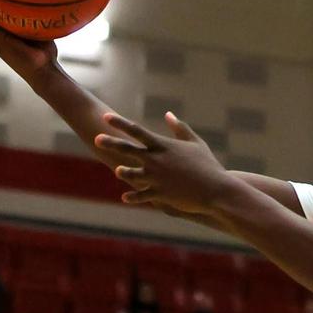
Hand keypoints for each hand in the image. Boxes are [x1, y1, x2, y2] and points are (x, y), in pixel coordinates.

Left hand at [93, 112, 235, 215]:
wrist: (216, 190)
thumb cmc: (208, 165)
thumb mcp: (196, 144)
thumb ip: (180, 128)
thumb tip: (168, 115)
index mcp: (163, 146)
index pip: (137, 131)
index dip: (120, 123)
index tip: (106, 117)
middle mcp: (156, 160)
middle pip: (128, 149)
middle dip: (111, 143)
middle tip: (96, 138)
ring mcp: (156, 178)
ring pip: (132, 174)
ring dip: (123, 172)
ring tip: (115, 170)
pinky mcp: (160, 194)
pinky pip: (142, 195)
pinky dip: (134, 196)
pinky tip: (124, 198)